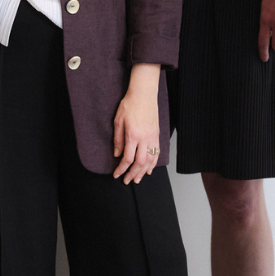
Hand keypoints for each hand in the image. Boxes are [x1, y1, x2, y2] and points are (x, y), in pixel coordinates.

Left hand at [112, 64, 161, 184]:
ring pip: (150, 160)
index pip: (127, 158)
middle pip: (140, 163)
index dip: (121, 169)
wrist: (143, 94)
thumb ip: (117, 139)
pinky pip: (157, 153)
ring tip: (138, 179)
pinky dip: (153, 163)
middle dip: (133, 174)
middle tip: (127, 181)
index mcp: (133, 135)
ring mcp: (153, 138)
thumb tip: (117, 154)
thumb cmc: (129, 105)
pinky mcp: (157, 135)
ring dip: (144, 172)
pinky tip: (149, 169)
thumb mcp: (118, 121)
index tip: (116, 174)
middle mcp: (144, 139)